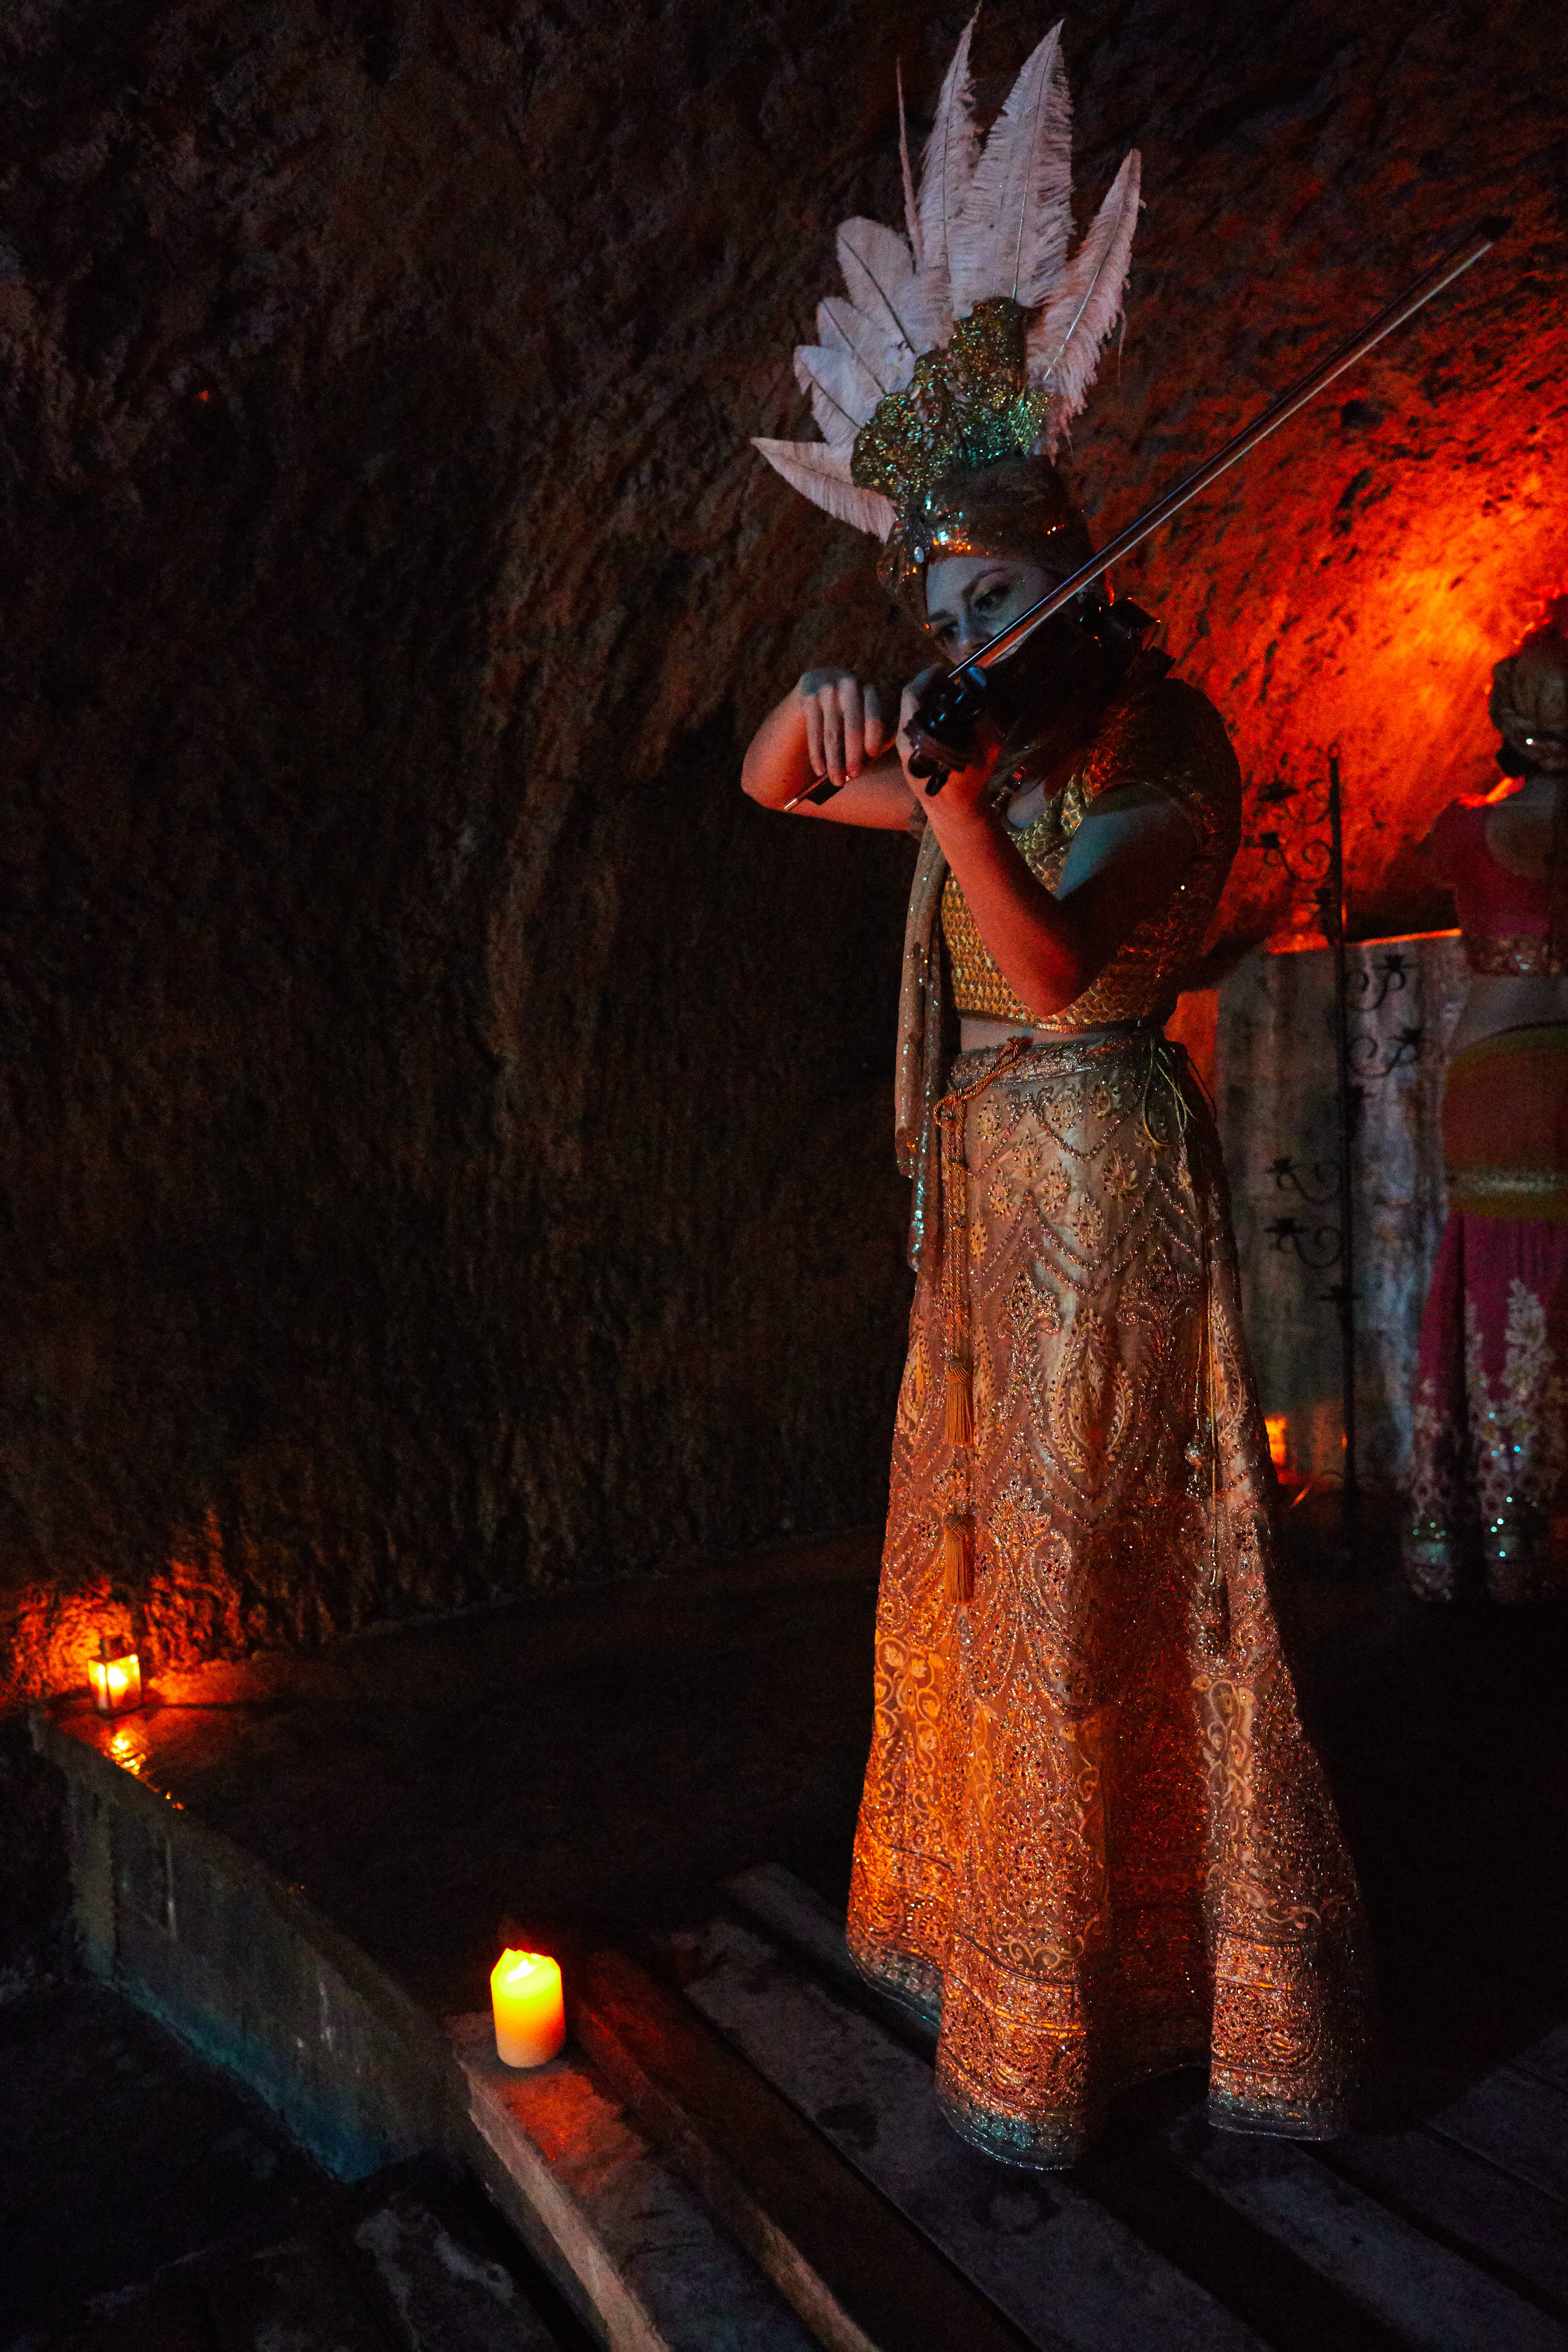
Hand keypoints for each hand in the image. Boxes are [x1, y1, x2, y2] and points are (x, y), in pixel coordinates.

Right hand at [798, 670, 885, 788]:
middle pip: (852, 725)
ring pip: (831, 733)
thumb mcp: (861, 711)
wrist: (816, 683)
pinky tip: (820, 770)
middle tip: (854, 775)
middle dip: (853, 754)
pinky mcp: (808, 696)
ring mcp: (827, 688)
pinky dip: (817, 754)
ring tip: (836, 781)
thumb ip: (869, 732)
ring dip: (834, 761)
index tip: (873, 755)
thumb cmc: (846, 708)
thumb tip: (868, 763)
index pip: (874, 714)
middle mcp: (849, 685)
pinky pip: (814, 732)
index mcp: (868, 690)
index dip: (874, 735)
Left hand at [897, 668, 1000, 821]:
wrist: (954, 813)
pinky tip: (944, 710)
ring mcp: (903, 747)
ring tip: (948, 690)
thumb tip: (979, 698)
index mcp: (916, 739)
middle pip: (909, 700)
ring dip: (928, 697)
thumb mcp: (983, 753)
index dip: (927, 677)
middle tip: (949, 678)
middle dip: (929, 684)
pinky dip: (927, 710)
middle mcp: (903, 741)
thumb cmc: (969, 785)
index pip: (911, 696)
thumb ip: (982, 725)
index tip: (945, 669)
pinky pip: (914, 722)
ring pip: (910, 710)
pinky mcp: (907, 752)